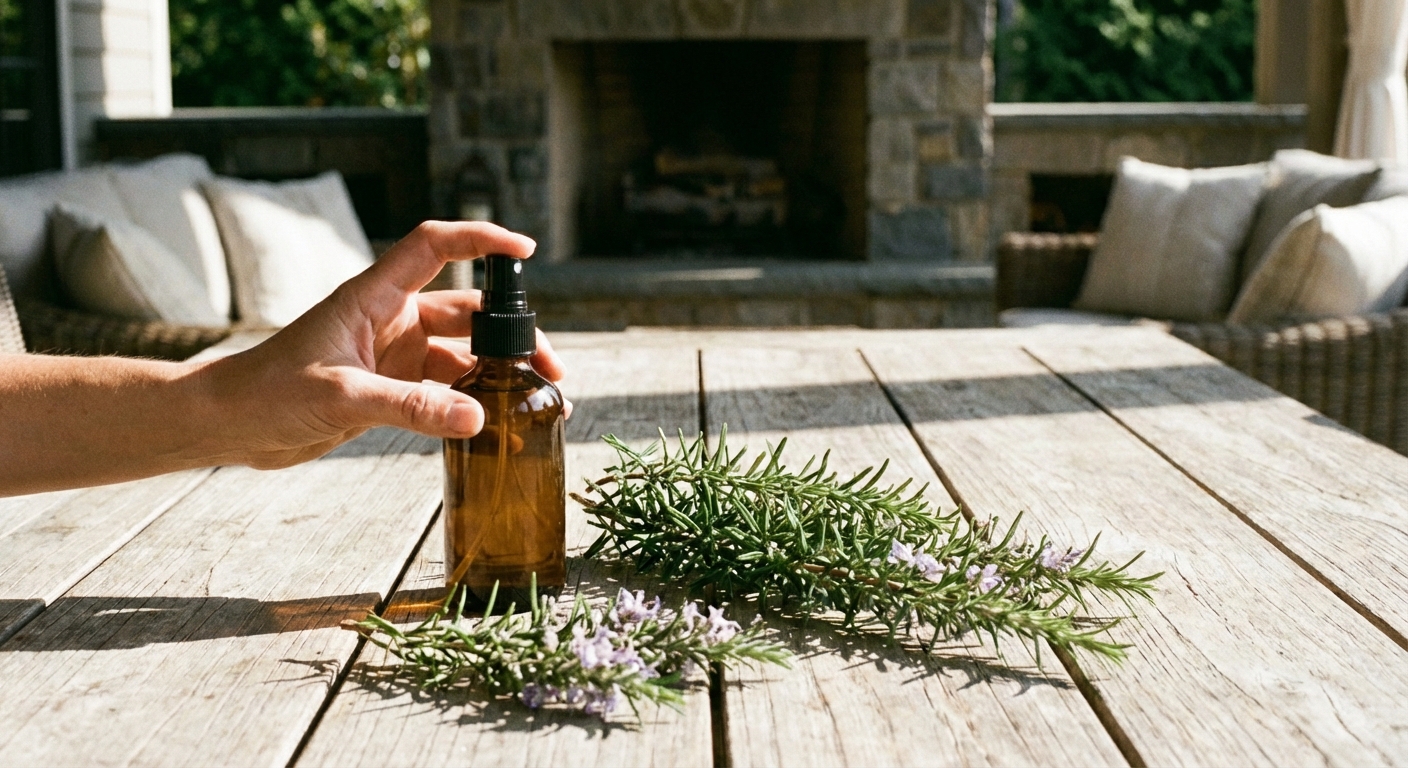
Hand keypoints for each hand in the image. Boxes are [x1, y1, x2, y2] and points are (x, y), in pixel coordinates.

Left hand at [199, 221, 567, 469]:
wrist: (230, 424)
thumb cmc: (267, 393)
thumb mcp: (342, 397)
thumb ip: (410, 407)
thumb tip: (477, 416)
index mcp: (373, 297)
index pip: (434, 247)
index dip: (480, 239)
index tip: (524, 251)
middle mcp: (389, 319)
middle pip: (466, 311)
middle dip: (512, 333)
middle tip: (549, 366)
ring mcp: (392, 354)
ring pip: (461, 354)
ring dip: (498, 371)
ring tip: (538, 398)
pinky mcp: (389, 388)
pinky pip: (443, 389)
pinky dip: (472, 401)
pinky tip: (497, 420)